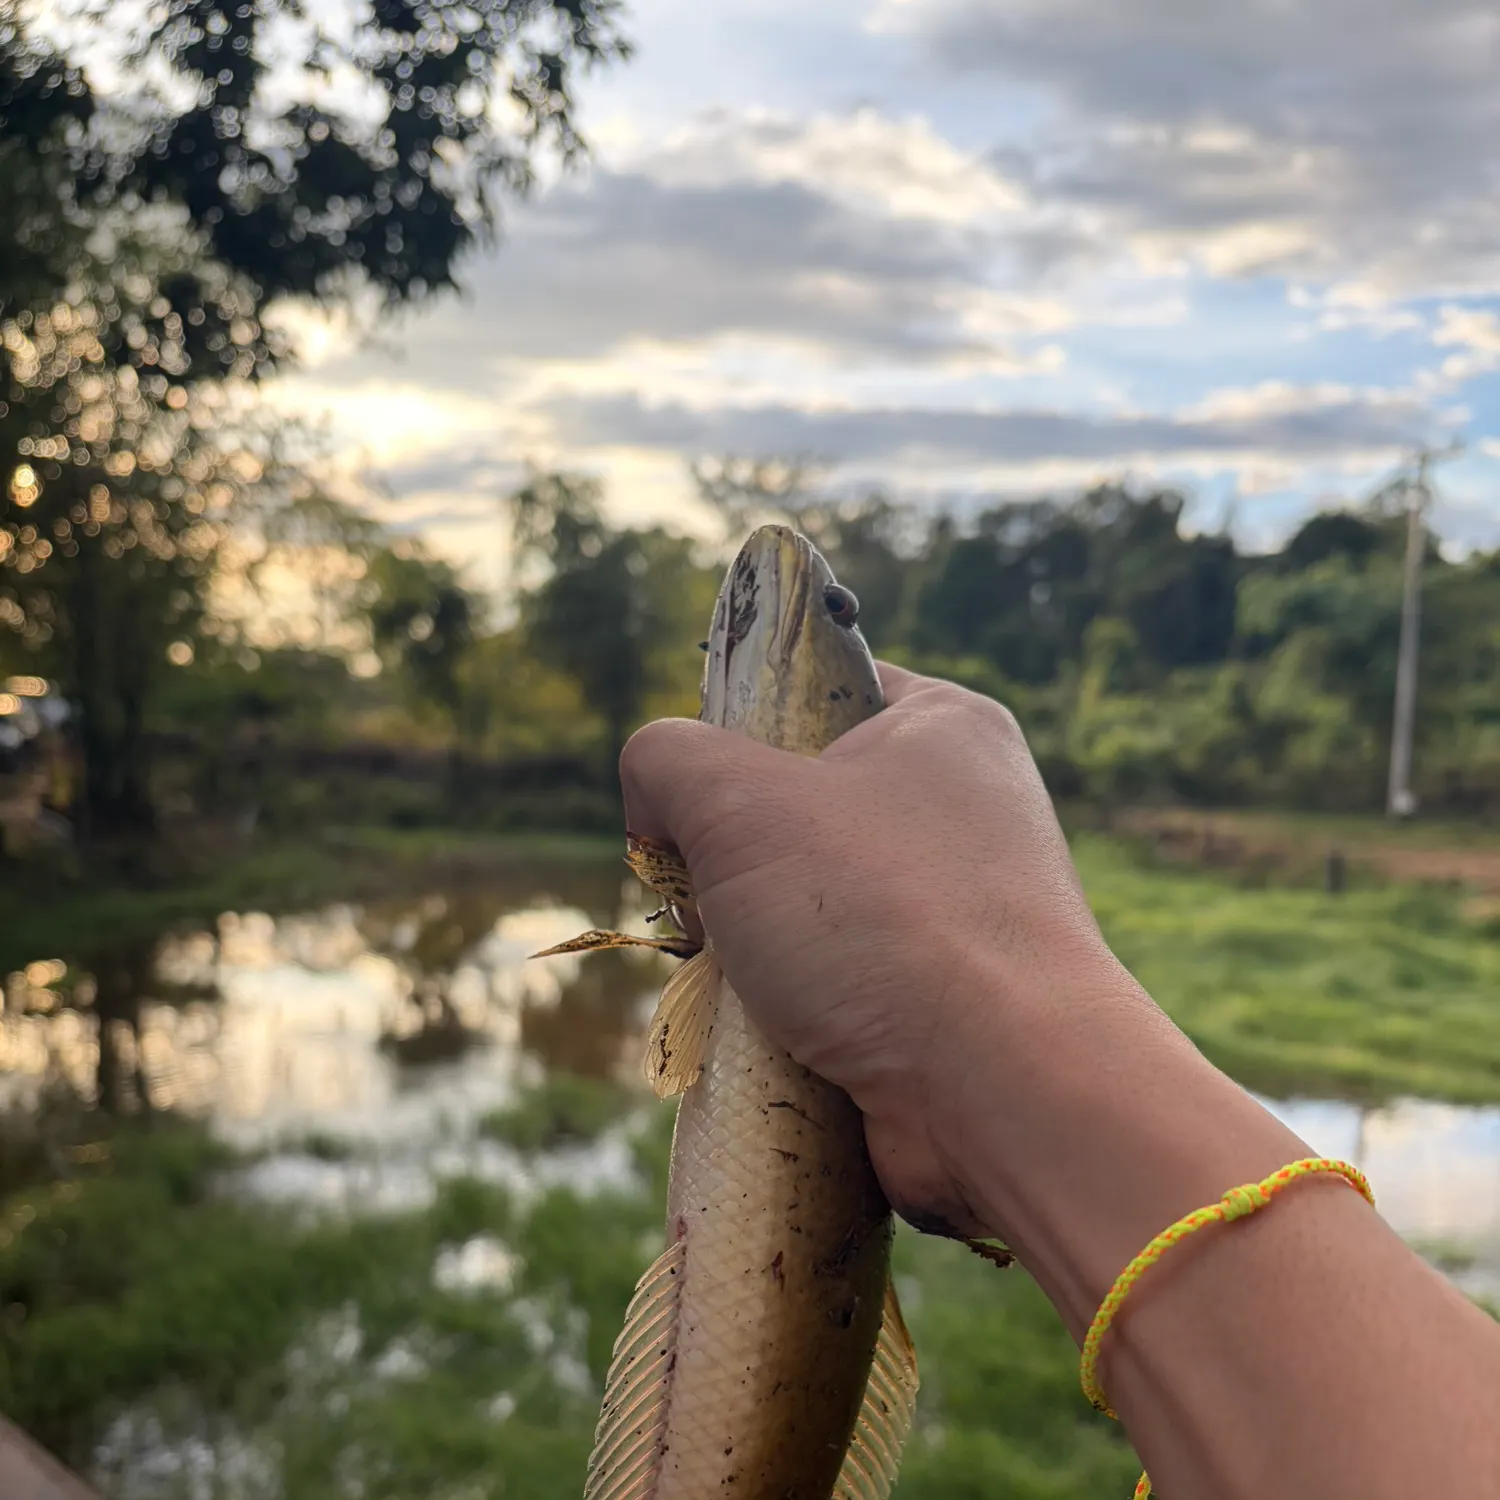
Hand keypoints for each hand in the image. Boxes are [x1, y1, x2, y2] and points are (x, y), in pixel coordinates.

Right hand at [620, 663, 1148, 1240]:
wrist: (1005, 1091)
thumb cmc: (878, 917)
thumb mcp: (737, 799)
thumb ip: (666, 758)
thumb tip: (652, 802)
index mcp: (944, 726)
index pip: (820, 688)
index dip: (742, 728)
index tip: (701, 789)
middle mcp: (966, 810)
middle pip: (798, 810)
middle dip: (731, 862)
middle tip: (712, 895)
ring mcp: (961, 912)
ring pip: (806, 907)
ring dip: (750, 944)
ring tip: (743, 972)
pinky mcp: (947, 1002)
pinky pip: (835, 984)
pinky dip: (788, 1007)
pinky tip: (771, 1030)